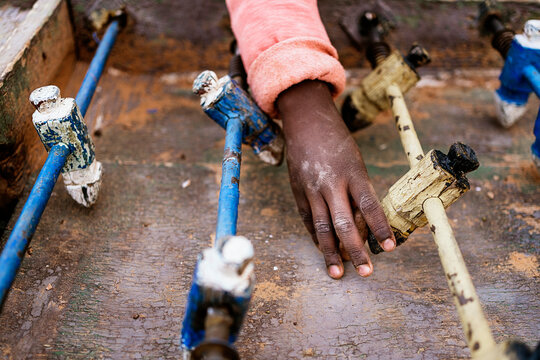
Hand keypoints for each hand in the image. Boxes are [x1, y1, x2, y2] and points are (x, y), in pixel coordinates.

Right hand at [277, 80, 395, 278]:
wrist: (306, 123)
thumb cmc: (338, 143)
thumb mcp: (355, 161)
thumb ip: (358, 191)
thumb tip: (365, 224)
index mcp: (352, 173)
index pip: (369, 205)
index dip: (380, 228)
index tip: (390, 248)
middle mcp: (331, 184)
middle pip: (344, 223)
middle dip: (355, 250)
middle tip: (366, 271)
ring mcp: (311, 189)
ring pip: (322, 227)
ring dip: (331, 253)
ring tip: (338, 273)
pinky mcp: (298, 192)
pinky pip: (308, 220)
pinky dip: (316, 237)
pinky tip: (323, 250)